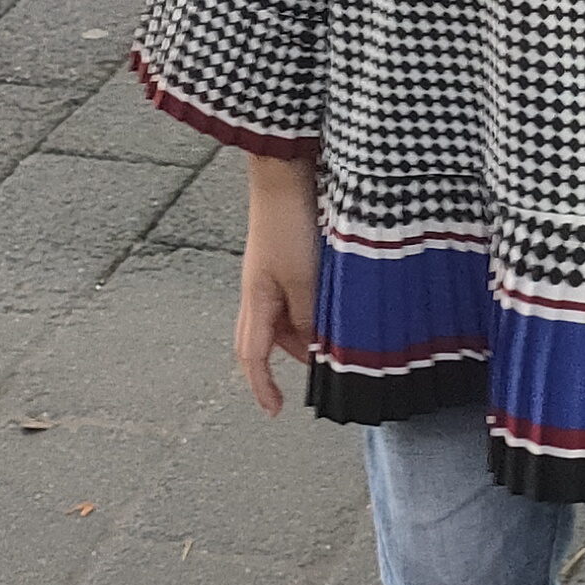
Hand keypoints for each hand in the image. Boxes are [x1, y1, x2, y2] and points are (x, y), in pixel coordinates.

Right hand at [236, 153, 317, 414]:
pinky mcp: (284, 258)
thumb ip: (309, 317)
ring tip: (334, 337)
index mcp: (255, 299)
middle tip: (318, 371)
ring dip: (303, 333)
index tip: (275, 410)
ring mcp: (269, 273)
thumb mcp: (305, 279)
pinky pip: (291, 296)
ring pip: (281, 319)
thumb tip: (313, 348)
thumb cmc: (289, 222)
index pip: (251, 356)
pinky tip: (331, 304)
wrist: (286, 173)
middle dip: (285, 361)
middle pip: (263, 340)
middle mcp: (257, 290)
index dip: (261, 387)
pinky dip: (309, 309)